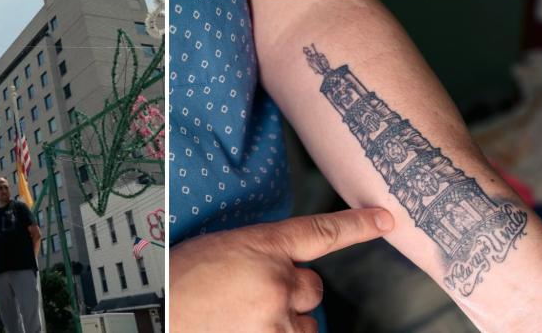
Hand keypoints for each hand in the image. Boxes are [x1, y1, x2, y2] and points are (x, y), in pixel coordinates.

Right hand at [170, 209, 393, 332]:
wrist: (157, 314)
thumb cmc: (176, 282)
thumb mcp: (219, 251)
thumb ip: (259, 255)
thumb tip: (284, 268)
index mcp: (261, 245)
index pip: (320, 232)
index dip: (356, 225)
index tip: (385, 219)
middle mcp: (277, 280)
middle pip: (313, 288)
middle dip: (292, 294)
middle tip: (254, 298)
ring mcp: (277, 319)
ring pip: (306, 323)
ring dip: (285, 323)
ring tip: (245, 318)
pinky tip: (245, 327)